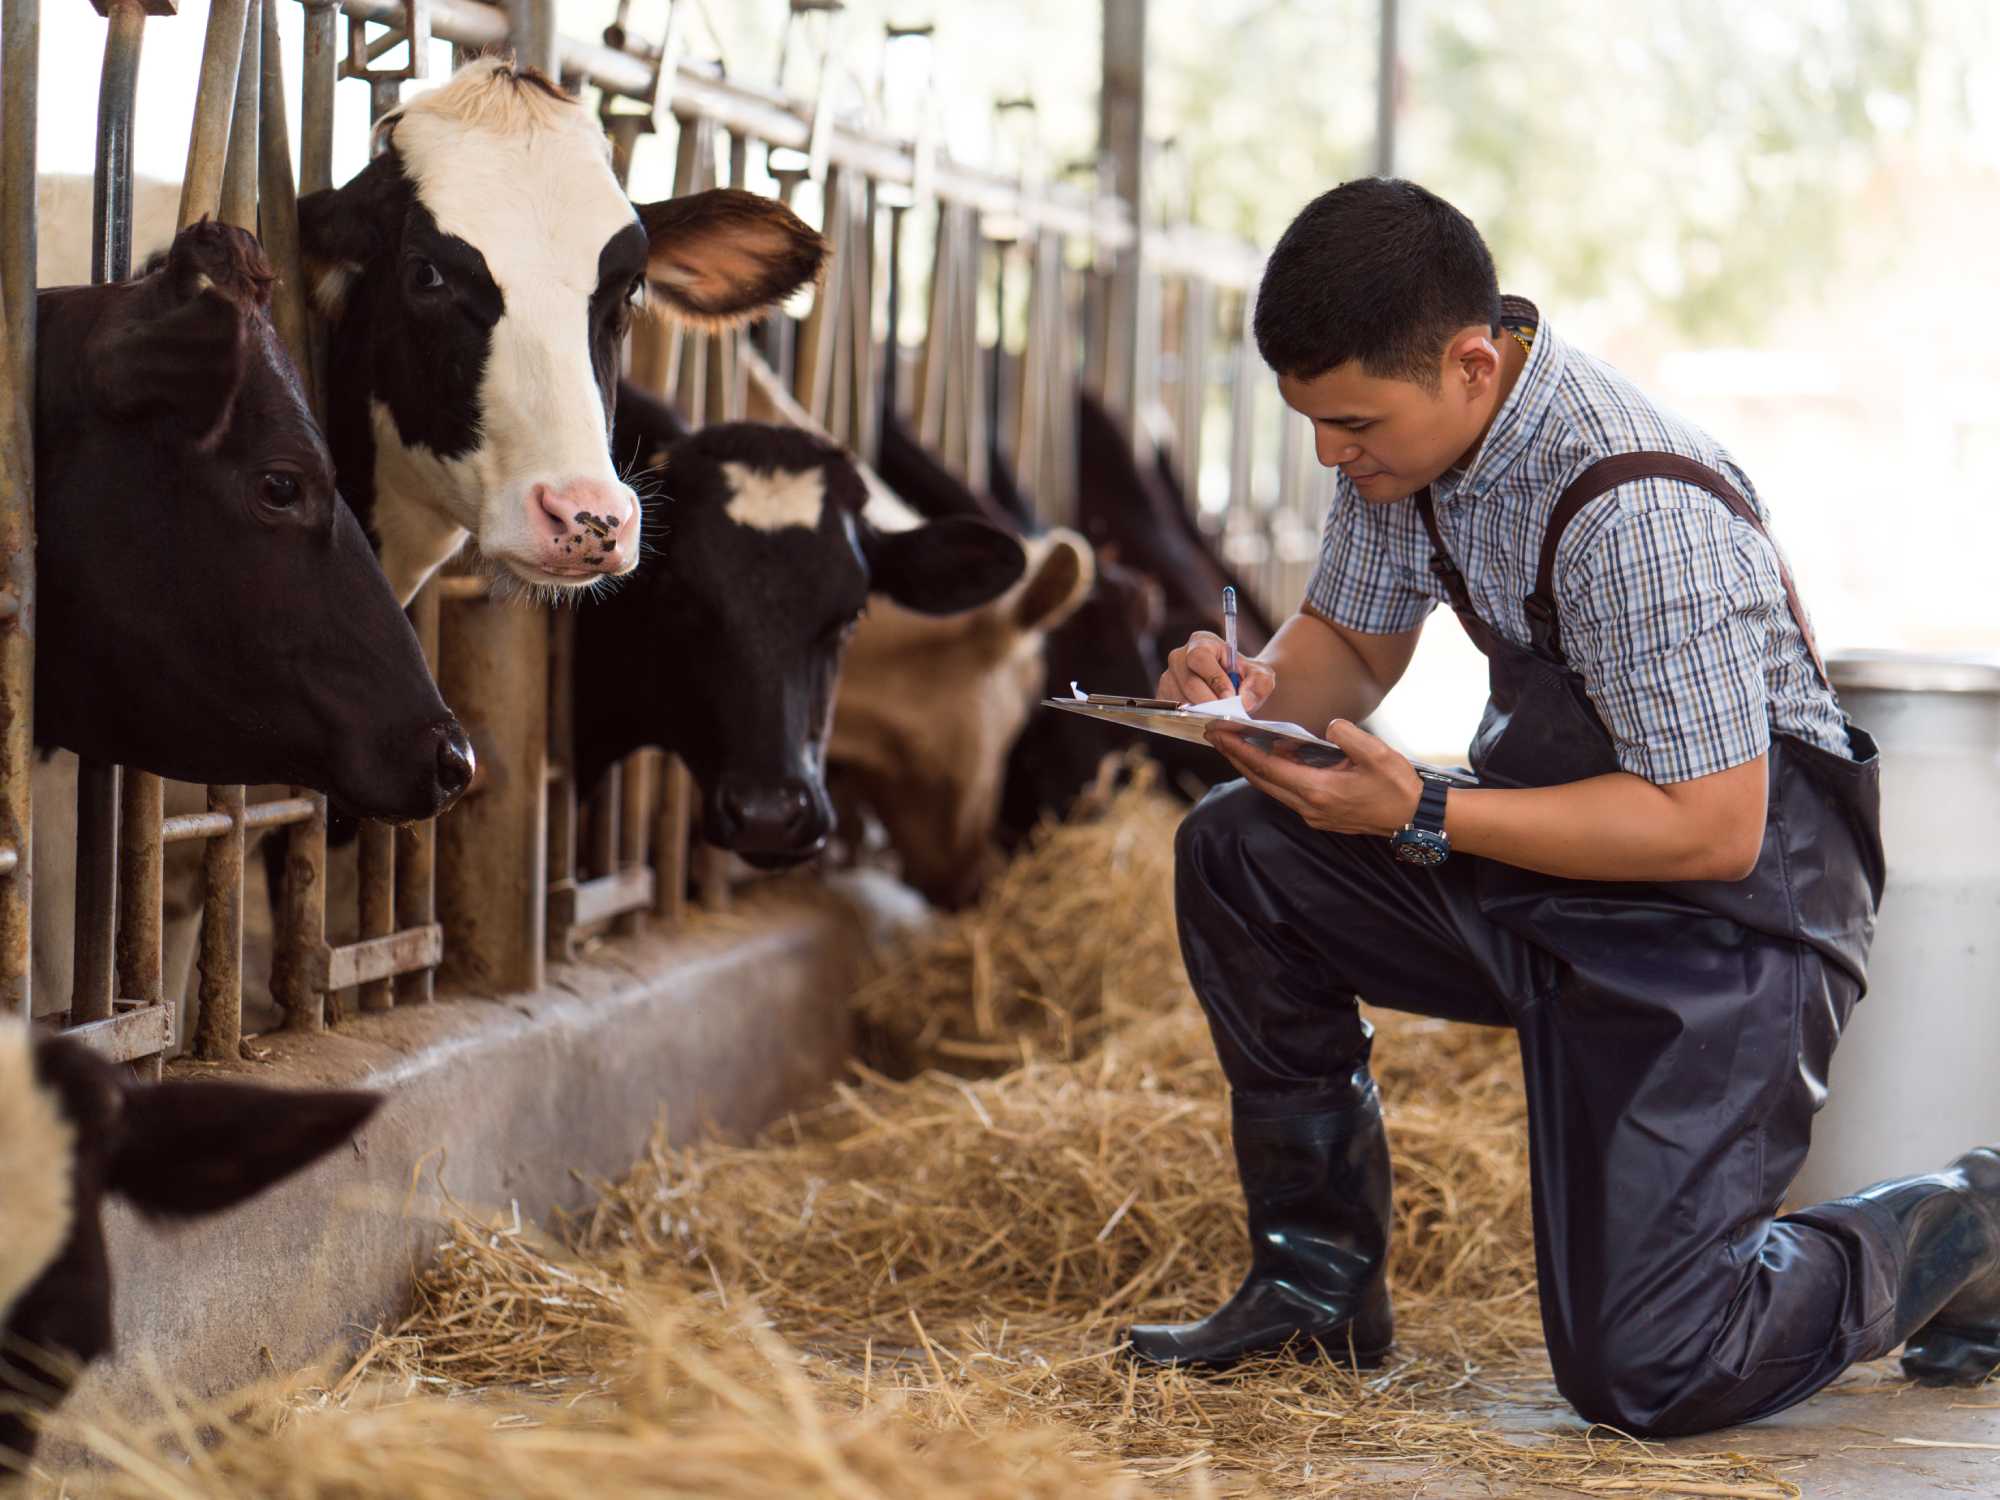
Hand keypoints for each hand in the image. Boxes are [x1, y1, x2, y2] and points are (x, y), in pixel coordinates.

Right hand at [1160, 631, 1276, 712]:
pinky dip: (1191, 720)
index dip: (1214, 679)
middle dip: (1209, 702)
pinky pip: (1174, 712)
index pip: (1200, 657)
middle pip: (1188, 682)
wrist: (1237, 692)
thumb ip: (1259, 685)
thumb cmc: (1246, 679)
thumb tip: (1244, 700)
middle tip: (1226, 715)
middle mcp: (1179, 657)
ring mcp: (1168, 678)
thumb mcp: (1262, 677)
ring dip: (1201, 714)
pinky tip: (1207, 721)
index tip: (1230, 698)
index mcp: (1201, 642)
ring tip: (1220, 718)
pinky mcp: (1163, 698)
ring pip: (1179, 700)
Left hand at [1207, 717, 1423, 837]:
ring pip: (1272, 787)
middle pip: (1261, 779)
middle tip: (1216, 734)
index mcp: (1318, 790)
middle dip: (1236, 756)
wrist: (1415, 818)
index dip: (1239, 749)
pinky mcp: (1320, 815)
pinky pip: (1287, 792)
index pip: (1266, 767)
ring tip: (1237, 743)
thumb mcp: (1377, 753)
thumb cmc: (1398, 786)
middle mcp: (1309, 806)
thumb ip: (1347, 736)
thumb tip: (1328, 727)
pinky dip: (1274, 773)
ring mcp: (1313, 814)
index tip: (1218, 733)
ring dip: (1253, 766)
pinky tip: (1273, 757)